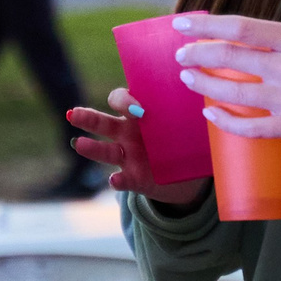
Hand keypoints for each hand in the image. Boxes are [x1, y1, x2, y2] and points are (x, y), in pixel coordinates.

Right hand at [68, 89, 207, 206]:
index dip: (124, 100)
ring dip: (91, 148)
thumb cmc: (184, 139)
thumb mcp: (188, 123)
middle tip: (73, 115)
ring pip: (105, 151)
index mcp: (138, 115)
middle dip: (87, 118)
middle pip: (102, 123)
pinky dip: (118, 181)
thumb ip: (189, 111)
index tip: (137, 107)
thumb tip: (207, 98)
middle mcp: (127, 134)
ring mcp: (128, 157)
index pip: (120, 99)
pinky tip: (115, 180)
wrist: (188, 174)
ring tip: (80, 145)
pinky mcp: (134, 179)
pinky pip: (123, 180)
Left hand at [169, 12, 280, 145]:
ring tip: (189, 80)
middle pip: (230, 58)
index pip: (241, 28)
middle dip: (199, 55)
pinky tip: (211, 114)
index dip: (206, 25)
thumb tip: (264, 43)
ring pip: (234, 92)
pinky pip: (251, 127)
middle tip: (182, 55)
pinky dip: (226, 121)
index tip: (183, 24)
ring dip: (206, 85)